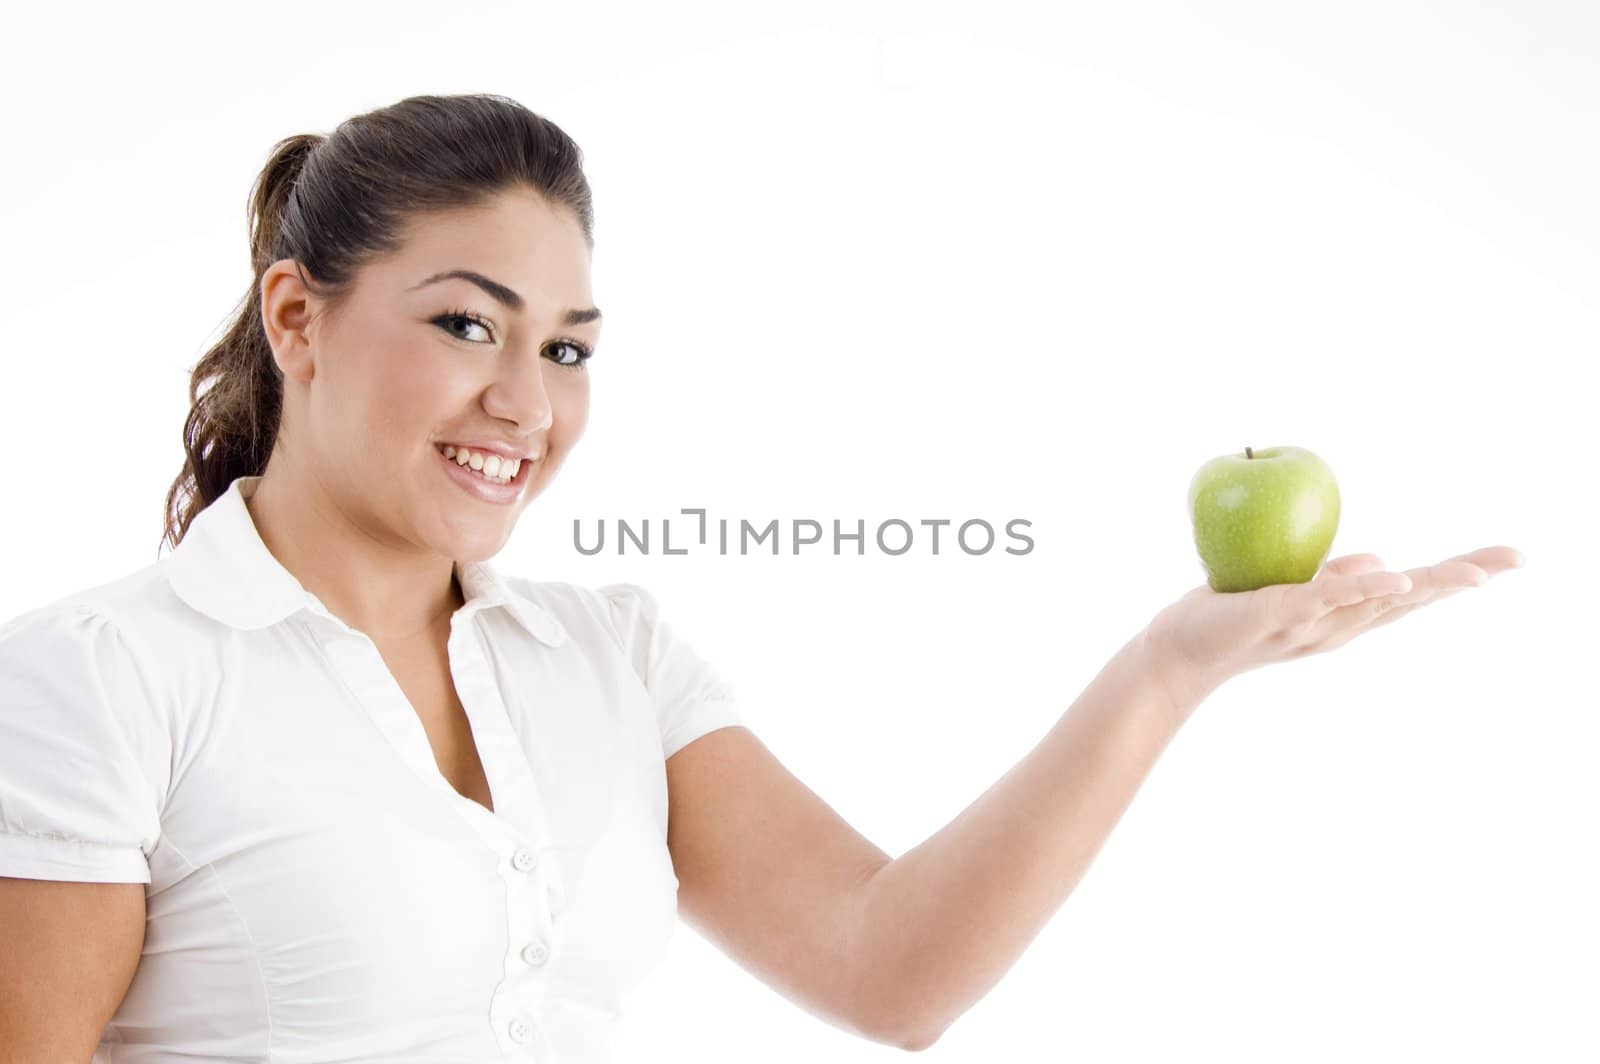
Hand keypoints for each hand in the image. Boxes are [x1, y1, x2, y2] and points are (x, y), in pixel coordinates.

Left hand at [1143, 545, 1525, 713]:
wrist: (1178, 652)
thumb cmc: (1229, 619)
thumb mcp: (1292, 593)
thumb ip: (1333, 579)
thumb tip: (1381, 559)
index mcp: (1344, 618)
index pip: (1410, 594)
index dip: (1458, 576)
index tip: (1507, 560)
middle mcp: (1337, 627)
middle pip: (1411, 600)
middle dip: (1463, 579)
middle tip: (1515, 560)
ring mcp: (1311, 623)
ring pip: (1378, 601)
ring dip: (1427, 584)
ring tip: (1475, 572)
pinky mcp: (1279, 612)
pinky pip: (1324, 597)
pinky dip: (1360, 586)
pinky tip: (1393, 576)